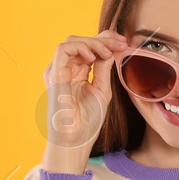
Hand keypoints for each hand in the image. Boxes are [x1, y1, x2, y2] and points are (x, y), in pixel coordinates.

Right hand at [41, 28, 126, 173]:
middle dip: (103, 39)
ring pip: (73, 41)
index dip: (106, 41)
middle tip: (121, 43)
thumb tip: (111, 49)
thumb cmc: (87, 122)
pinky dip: (80, 47)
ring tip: (108, 52)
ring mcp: (58, 70)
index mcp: (76, 73)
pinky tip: (94, 57)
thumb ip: (104, 68)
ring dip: (93, 42)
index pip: (89, 48)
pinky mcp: (54, 73)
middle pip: (82, 41)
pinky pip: (63, 49)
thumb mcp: (102, 90)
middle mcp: (65, 69)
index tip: (124, 44)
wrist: (75, 140)